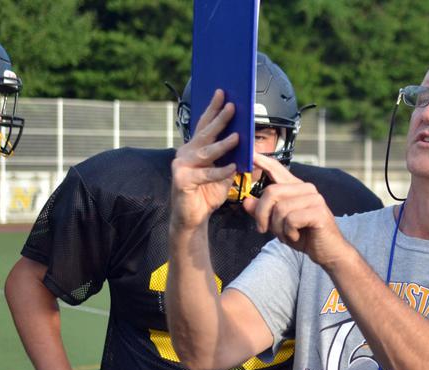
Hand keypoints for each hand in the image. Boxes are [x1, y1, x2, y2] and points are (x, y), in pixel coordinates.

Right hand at [171, 89, 238, 229]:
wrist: (193, 218)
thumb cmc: (207, 193)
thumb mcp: (223, 174)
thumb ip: (230, 159)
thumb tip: (246, 145)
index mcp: (194, 148)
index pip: (204, 124)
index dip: (212, 109)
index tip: (222, 92)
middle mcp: (186, 153)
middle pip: (205, 133)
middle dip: (219, 118)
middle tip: (232, 106)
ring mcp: (181, 166)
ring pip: (206, 152)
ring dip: (223, 144)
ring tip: (237, 136)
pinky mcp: (182, 181)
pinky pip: (205, 174)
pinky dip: (220, 171)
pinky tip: (233, 168)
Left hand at [244, 152, 352, 267]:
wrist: (329, 253)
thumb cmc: (305, 236)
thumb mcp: (278, 224)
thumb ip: (263, 212)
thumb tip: (247, 200)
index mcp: (296, 188)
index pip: (278, 169)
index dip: (263, 161)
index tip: (251, 153)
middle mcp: (306, 189)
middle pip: (271, 192)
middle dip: (262, 214)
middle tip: (262, 229)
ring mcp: (314, 199)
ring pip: (280, 208)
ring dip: (277, 227)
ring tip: (287, 234)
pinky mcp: (318, 212)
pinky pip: (291, 219)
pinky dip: (289, 232)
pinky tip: (296, 236)